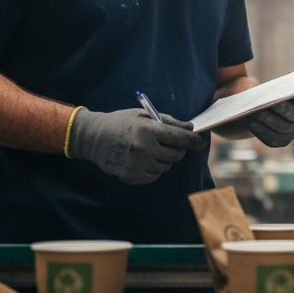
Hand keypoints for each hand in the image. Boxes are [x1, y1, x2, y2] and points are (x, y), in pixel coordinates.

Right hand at [68, 108, 204, 184]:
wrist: (93, 138)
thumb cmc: (121, 123)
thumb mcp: (143, 115)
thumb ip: (168, 121)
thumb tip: (190, 127)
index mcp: (148, 130)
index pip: (180, 137)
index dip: (193, 140)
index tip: (200, 142)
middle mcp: (145, 148)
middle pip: (175, 154)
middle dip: (178, 149)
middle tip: (171, 144)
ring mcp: (138, 164)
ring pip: (166, 166)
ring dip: (164, 159)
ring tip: (151, 150)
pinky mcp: (132, 176)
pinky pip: (154, 176)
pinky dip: (154, 169)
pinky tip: (143, 159)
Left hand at [247, 93, 293, 147]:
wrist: (270, 113)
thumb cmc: (274, 95)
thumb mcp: (279, 90)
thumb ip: (279, 89)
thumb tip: (271, 91)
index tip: (284, 90)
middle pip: (293, 116)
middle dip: (280, 109)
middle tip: (267, 103)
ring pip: (282, 129)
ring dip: (269, 121)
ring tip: (256, 114)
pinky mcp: (282, 142)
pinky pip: (273, 138)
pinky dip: (262, 131)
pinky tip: (252, 123)